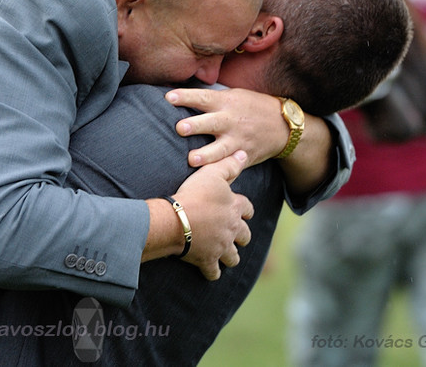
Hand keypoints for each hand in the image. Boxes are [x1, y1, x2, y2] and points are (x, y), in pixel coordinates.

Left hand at [166, 87, 285, 166]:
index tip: (168, 98)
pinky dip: (220, 170)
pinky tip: (207, 177)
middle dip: (195, 126)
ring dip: (206, 154)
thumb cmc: (251, 107)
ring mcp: (238, 140)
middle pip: (210, 123)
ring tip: (191, 159)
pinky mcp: (244, 156)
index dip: (186, 97)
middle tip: (179, 128)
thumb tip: (179, 97)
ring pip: (220, 149)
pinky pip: (231, 165)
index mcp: (225, 102)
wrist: (283, 125)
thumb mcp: (233, 95)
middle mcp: (230, 120)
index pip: (203, 97)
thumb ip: (210, 99)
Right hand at [172, 150, 253, 279]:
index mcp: (235, 208)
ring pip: (233, 257)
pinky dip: (212, 272)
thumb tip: (243, 154)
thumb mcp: (212, 173)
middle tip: (236, 235)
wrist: (176, 220)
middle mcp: (232, 229)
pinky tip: (210, 269)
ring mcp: (221, 247)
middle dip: (242, 237)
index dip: (246, 210)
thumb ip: (229, 164)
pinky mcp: (208, 260)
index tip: (244, 212)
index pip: (248, 209)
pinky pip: (214, 272)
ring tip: (225, 254)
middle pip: (245, 236)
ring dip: (231, 256)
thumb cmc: (194, 194)